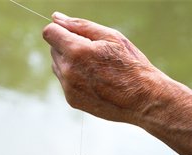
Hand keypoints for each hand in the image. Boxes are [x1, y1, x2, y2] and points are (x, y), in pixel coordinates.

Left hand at [42, 12, 179, 124]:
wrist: (142, 99)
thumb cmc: (130, 64)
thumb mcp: (110, 37)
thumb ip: (80, 25)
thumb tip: (56, 17)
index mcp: (76, 51)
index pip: (49, 33)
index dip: (61, 30)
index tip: (74, 34)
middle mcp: (68, 71)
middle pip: (53, 49)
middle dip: (67, 46)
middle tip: (93, 53)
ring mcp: (69, 88)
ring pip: (57, 66)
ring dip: (70, 62)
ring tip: (95, 67)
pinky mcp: (72, 100)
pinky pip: (65, 82)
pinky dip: (75, 78)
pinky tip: (95, 81)